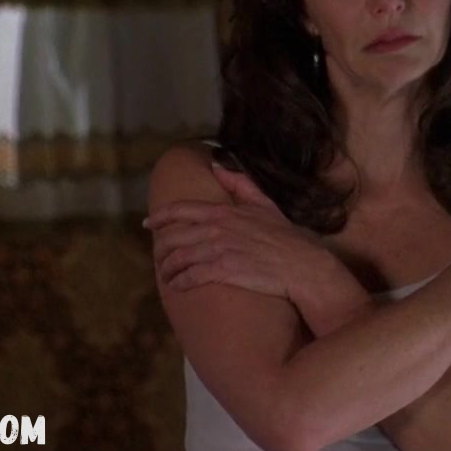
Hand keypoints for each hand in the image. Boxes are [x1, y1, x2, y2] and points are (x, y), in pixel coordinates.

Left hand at [144, 164, 321, 295]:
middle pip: (175, 237)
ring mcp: (220, 250)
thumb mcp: (264, 204)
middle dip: (161, 249)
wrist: (302, 265)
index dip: (161, 217)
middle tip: (159, 258)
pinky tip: (178, 286)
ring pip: (180, 258)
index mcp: (224, 211)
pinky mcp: (225, 271)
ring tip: (167, 276)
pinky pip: (192, 276)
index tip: (148, 223)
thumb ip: (240, 183)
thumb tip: (218, 164)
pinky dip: (180, 282)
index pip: (182, 210)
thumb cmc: (286, 237)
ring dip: (168, 269)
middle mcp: (218, 229)